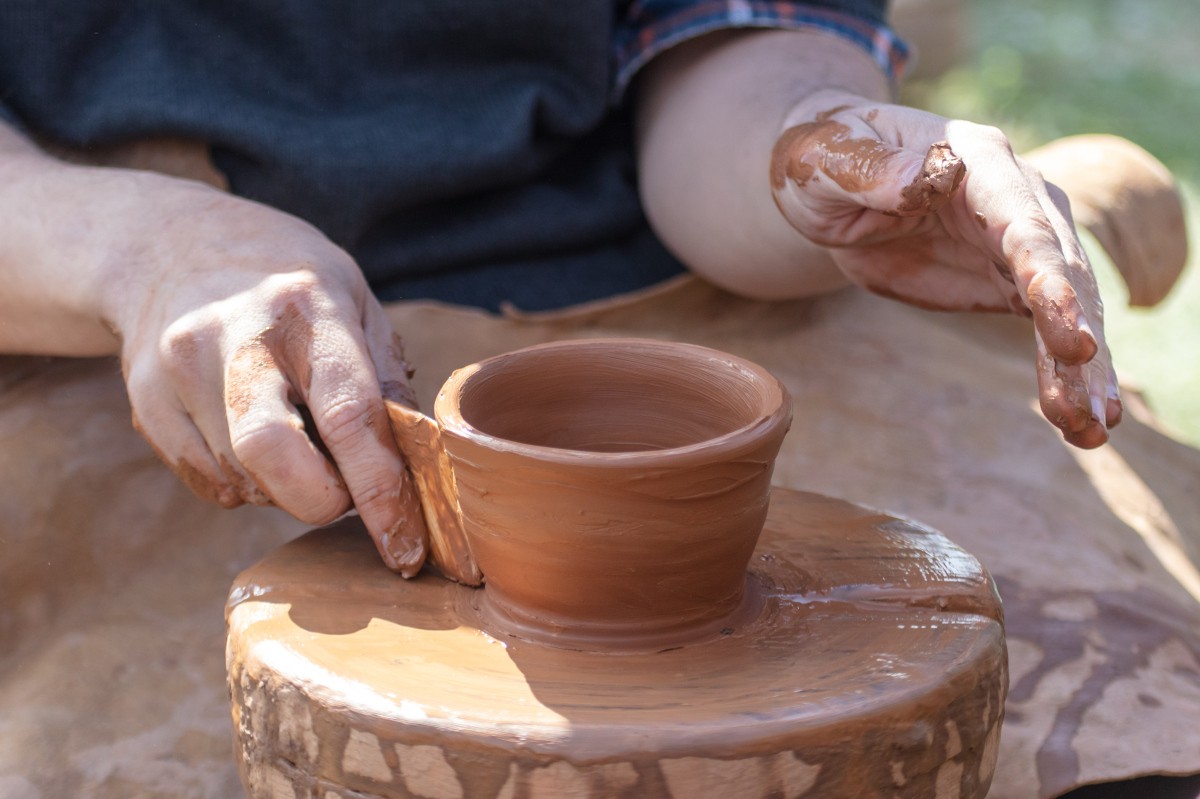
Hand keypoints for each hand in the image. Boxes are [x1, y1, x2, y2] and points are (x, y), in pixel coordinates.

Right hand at [95, 170, 427, 573]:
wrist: (169, 246)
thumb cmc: (288, 280)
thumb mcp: (355, 300)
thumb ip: (386, 379)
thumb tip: (418, 465)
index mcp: (307, 307)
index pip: (348, 413)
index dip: (380, 490)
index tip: (406, 547)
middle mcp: (235, 336)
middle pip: (270, 455)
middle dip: (319, 501)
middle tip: (343, 490)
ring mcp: (178, 369)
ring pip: (241, 480)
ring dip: (286, 489)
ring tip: (298, 439)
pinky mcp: (146, 403)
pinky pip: (209, 483)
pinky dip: (247, 484)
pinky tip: (254, 436)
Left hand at [770, 91, 1119, 448]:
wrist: (831, 186)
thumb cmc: (824, 164)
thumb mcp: (827, 162)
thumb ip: (872, 171)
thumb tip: (926, 177)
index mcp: (975, 159)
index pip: (1021, 220)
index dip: (1047, 274)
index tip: (1069, 329)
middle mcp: (1016, 195)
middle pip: (1060, 269)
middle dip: (1076, 333)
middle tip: (1093, 403)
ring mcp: (1019, 241)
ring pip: (1066, 307)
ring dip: (1082, 370)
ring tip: (1093, 429)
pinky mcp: (1008, 281)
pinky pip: (1046, 330)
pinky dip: (1064, 374)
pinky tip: (1082, 423)